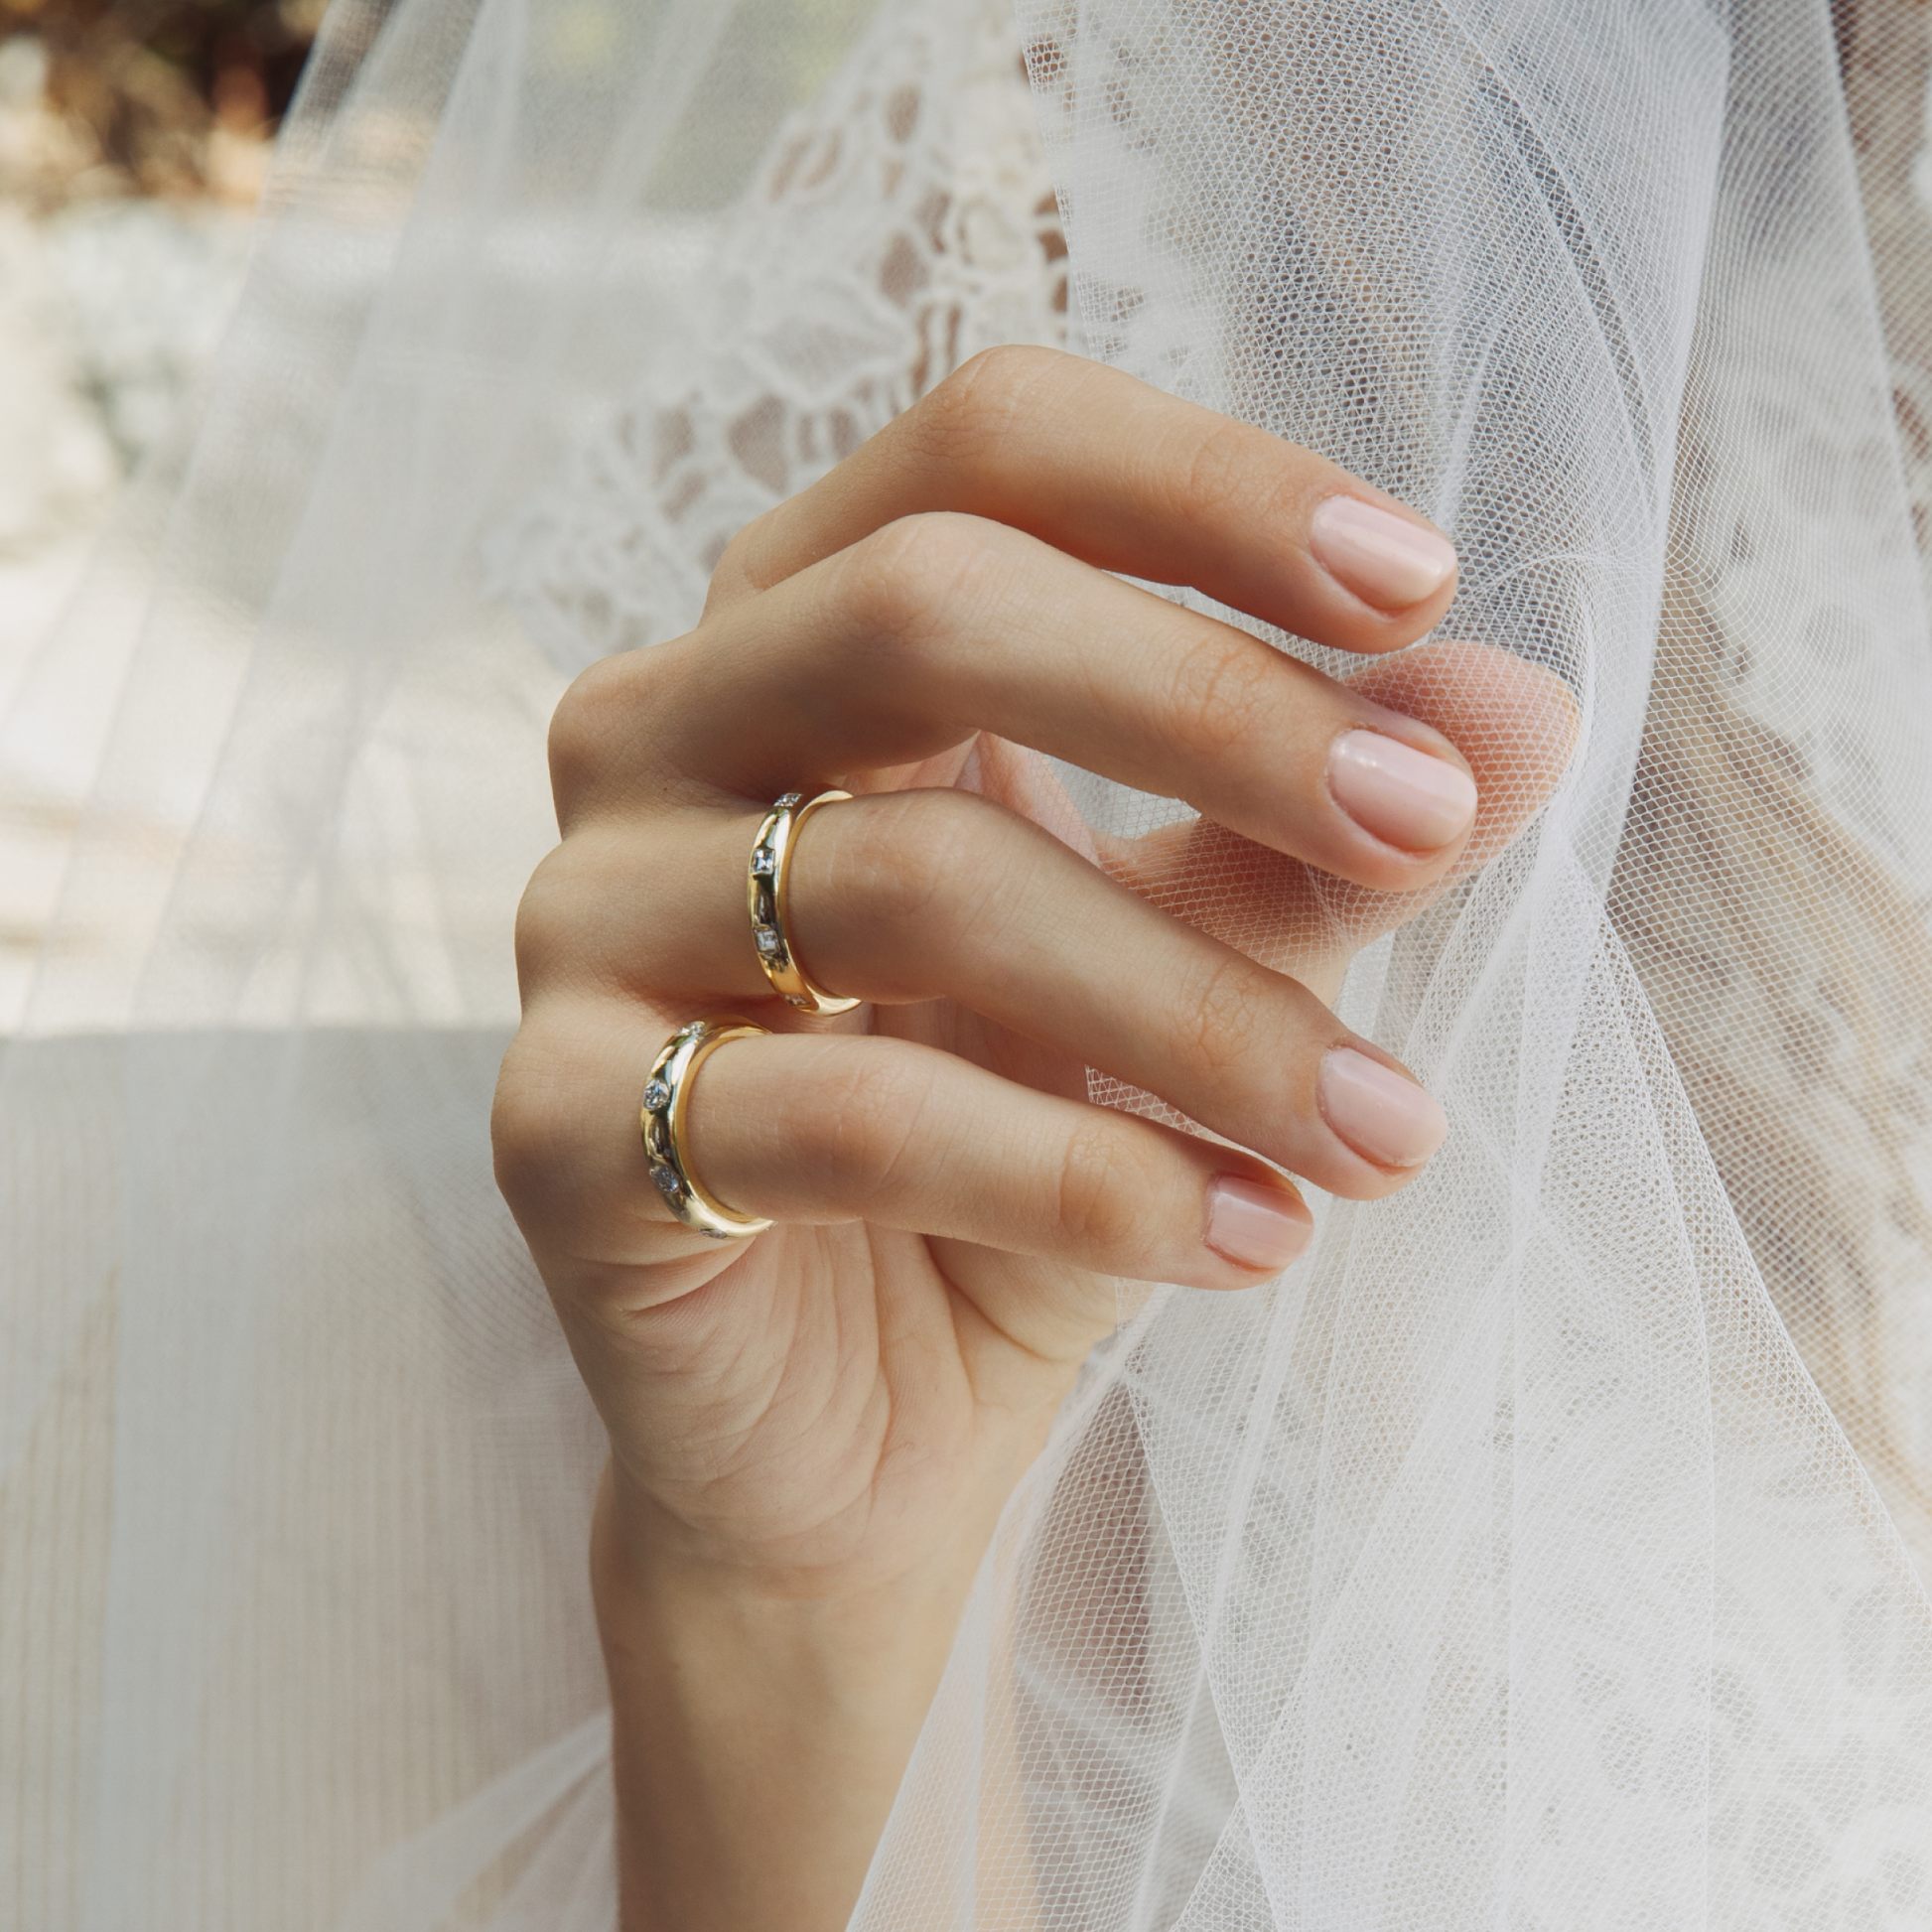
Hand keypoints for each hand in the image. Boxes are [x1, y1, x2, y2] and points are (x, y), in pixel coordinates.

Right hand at [491, 347, 1573, 1929]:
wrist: (861, 1432)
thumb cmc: (1026, 1152)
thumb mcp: (1195, 968)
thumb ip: (1314, 834)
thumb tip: (1522, 707)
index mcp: (803, 636)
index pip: (982, 452)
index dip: (1203, 486)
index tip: (1419, 589)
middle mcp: (660, 733)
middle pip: (923, 607)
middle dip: (1213, 711)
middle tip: (1429, 830)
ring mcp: (584, 923)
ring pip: (915, 886)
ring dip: (1201, 1012)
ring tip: (1385, 1133)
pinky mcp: (560, 1127)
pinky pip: (853, 1119)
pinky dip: (1086, 1178)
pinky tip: (1251, 1239)